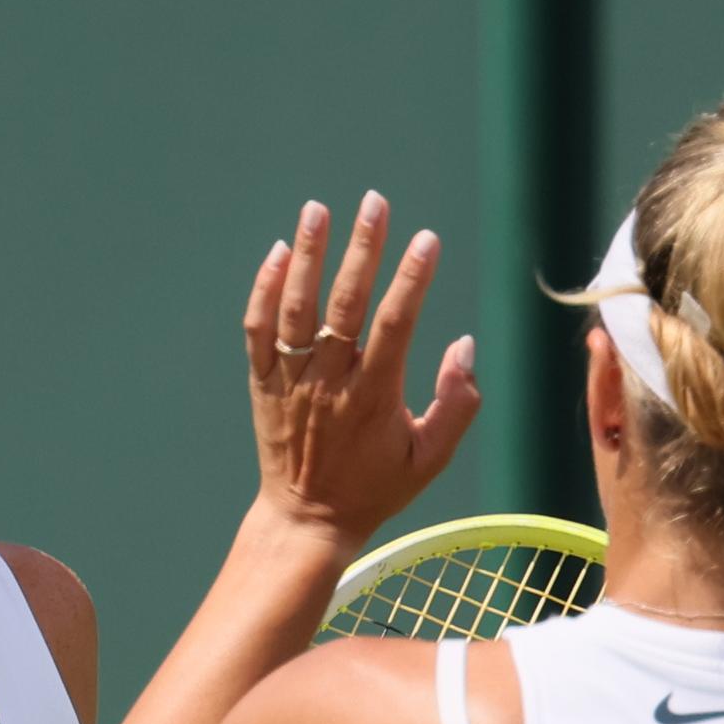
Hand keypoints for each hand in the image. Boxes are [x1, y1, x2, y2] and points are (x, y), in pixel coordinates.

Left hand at [242, 193, 479, 549]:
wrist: (307, 521)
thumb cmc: (375, 488)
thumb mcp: (430, 459)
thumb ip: (457, 403)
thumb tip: (465, 346)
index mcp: (375, 397)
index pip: (395, 324)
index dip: (412, 279)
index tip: (427, 240)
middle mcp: (330, 382)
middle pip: (345, 303)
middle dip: (362, 248)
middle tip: (375, 202)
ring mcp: (291, 381)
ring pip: (296, 308)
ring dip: (309, 255)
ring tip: (318, 209)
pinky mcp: (262, 384)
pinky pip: (259, 330)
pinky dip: (265, 291)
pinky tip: (280, 253)